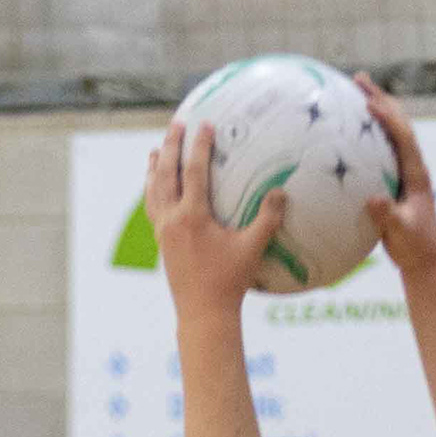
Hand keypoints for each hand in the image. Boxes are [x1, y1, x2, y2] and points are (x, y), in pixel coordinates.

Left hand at [146, 120, 288, 313]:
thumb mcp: (252, 248)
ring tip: (158, 149)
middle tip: (177, 123)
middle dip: (171, 145)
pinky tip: (156, 186)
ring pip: (153, 190)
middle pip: (165, 173)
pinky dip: (152, 190)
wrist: (203, 313)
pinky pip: (152, 207)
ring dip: (155, 167)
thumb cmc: (230, 282)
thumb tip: (282, 192)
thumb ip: (268, 219)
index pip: (193, 171)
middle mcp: (171, 219)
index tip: (204, 124)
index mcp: (192, 217)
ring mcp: (162, 230)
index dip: (199, 146)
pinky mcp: (161, 241)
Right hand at [352, 75, 435, 275]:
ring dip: (376, 109)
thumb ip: (388, 217)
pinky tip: (347, 130)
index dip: (389, 118)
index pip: (404, 138)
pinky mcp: (395, 180)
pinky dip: (367, 133)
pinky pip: (380, 150)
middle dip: (380, 99)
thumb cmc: (415, 249)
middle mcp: (413, 167)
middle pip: (398, 124)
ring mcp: (404, 172)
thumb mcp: (401, 233)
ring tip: (355, 90)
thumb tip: (373, 200)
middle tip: (359, 78)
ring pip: (391, 133)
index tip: (370, 102)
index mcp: (417, 175)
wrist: (426, 262)